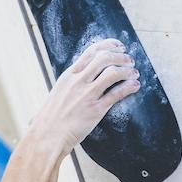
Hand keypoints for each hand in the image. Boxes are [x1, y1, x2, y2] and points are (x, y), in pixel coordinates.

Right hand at [27, 38, 139, 159]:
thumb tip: (87, 74)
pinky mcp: (95, 109)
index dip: (109, 45)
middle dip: (121, 57)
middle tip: (129, 60)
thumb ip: (73, 81)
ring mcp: (87, 94)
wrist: (47, 136)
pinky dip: (128, 87)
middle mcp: (78, 81)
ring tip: (134, 72)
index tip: (119, 46)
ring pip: (112, 73)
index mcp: (69, 75)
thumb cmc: (52, 117)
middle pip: (104, 58)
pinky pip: (116, 93)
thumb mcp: (60, 90)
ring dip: (127, 70)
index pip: (91, 52)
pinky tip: (134, 85)